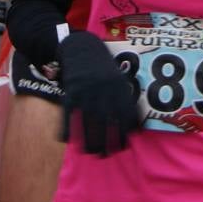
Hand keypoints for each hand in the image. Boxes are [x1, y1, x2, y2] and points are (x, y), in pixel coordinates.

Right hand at [57, 31, 140, 155]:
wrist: (81, 46)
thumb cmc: (103, 66)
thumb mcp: (118, 77)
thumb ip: (125, 98)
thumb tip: (136, 126)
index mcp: (118, 86)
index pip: (125, 115)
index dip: (125, 133)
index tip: (124, 147)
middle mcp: (103, 89)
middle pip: (107, 123)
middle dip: (107, 142)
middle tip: (107, 155)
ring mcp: (85, 91)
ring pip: (87, 123)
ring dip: (89, 141)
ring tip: (91, 153)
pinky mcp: (69, 92)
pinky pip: (67, 115)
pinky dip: (66, 130)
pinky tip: (67, 141)